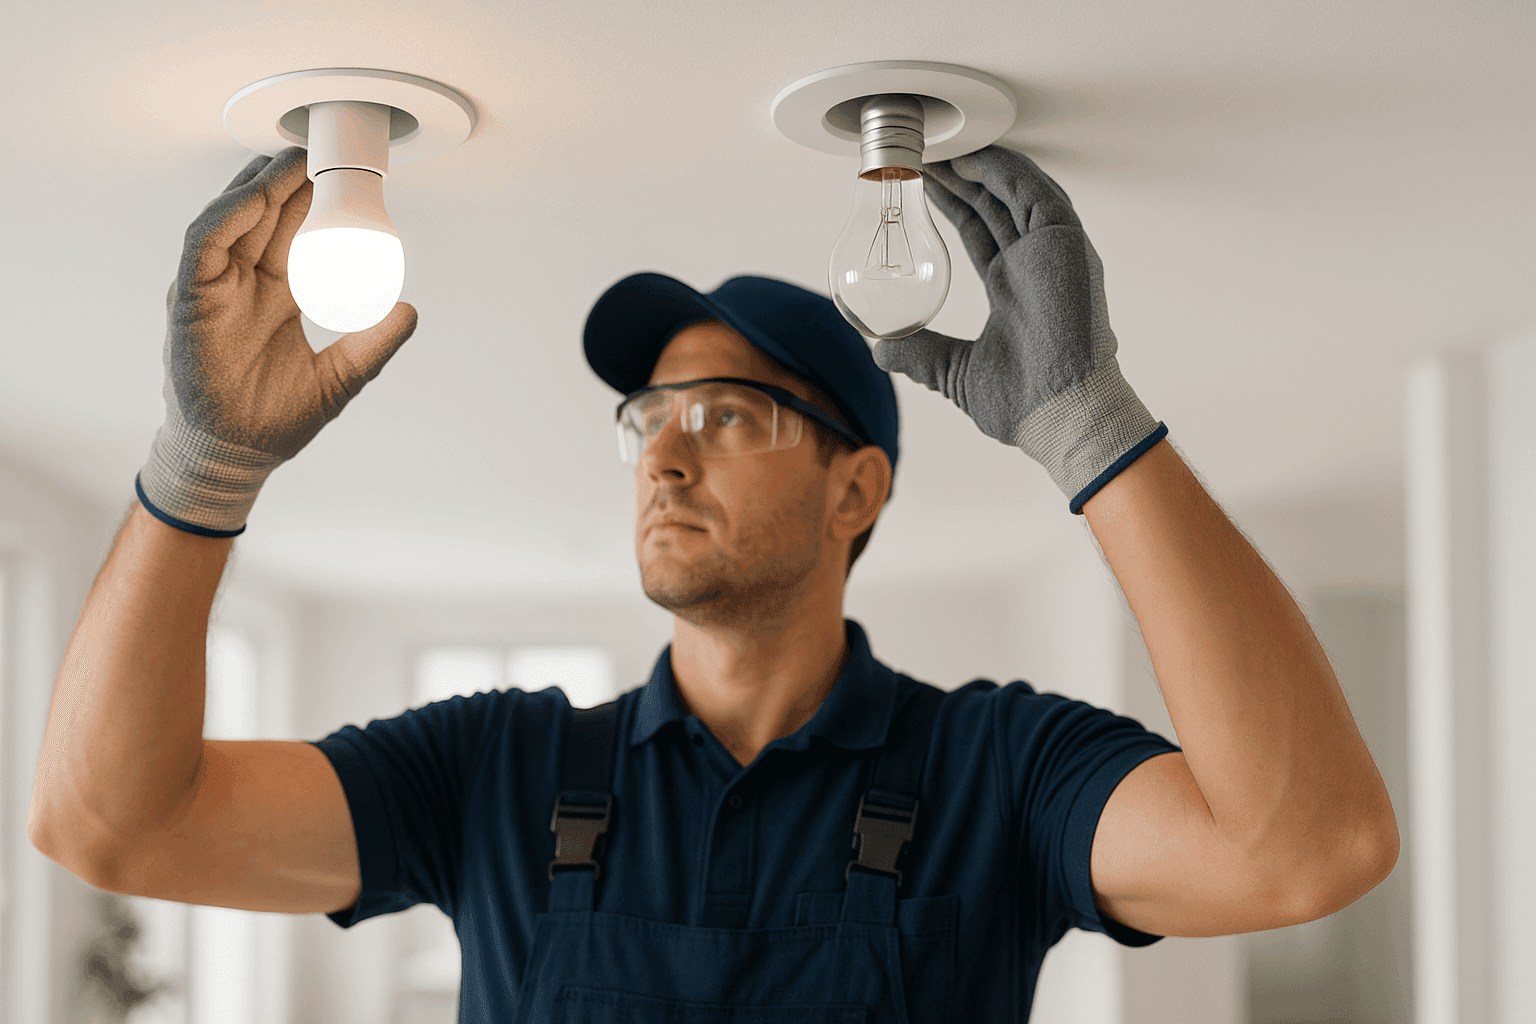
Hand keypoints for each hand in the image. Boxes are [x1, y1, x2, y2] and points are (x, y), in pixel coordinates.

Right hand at [137, 147, 417, 535]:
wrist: (236, 456)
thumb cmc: (274, 419)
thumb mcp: (341, 376)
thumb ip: (373, 345)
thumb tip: (409, 311)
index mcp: (275, 296)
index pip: (294, 235)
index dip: (315, 205)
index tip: (346, 179)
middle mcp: (243, 284)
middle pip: (265, 217)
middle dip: (289, 181)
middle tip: (321, 149)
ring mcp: (214, 288)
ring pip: (234, 219)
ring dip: (259, 186)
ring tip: (290, 158)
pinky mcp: (189, 298)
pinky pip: (203, 244)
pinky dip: (226, 215)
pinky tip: (250, 196)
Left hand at [872, 146, 1162, 512]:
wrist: (1056, 415)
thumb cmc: (1024, 404)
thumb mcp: (954, 372)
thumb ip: (919, 355)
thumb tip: (880, 349)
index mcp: (1015, 290)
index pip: (982, 233)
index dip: (955, 206)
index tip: (927, 186)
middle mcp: (1035, 266)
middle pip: (996, 205)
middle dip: (963, 179)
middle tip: (928, 154)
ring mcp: (1053, 253)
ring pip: (1016, 193)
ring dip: (982, 167)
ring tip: (945, 147)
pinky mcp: (1066, 244)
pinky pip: (1036, 194)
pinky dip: (1007, 171)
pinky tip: (976, 158)